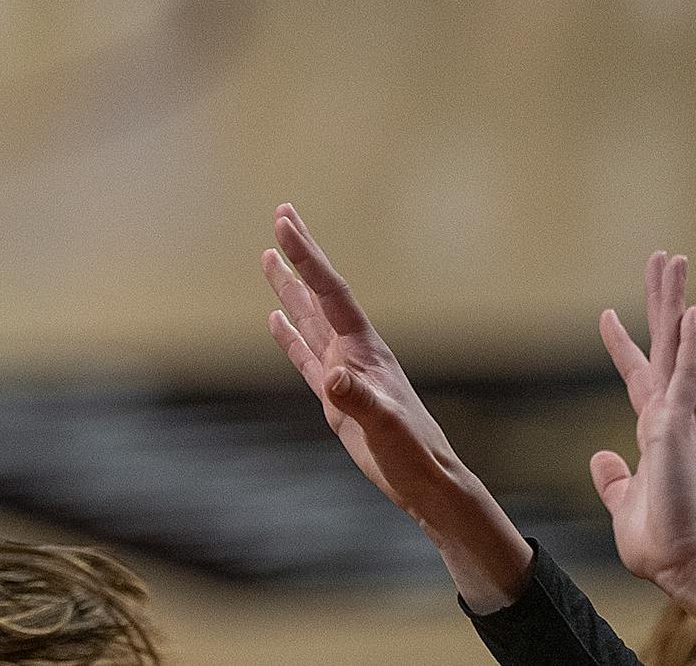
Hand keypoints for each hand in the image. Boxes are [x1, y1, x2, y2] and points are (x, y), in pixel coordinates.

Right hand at [263, 204, 531, 609]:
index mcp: (365, 349)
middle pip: (321, 292)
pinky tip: (274, 319)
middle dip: (302, 255)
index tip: (284, 223)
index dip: (307, 258)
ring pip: (309, 317)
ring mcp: (344, 370)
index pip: (331, 293)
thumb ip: (360, 400)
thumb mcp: (386, 428)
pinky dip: (288, 334)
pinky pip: (304, 354)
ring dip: (289, 287)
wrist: (427, 483)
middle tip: (282, 213)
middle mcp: (354, 351)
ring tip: (268, 256)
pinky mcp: (335, 395)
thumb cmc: (413, 456)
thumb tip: (331, 376)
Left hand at [592, 251, 695, 605]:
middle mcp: (665, 414)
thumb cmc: (654, 539)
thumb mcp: (621, 500)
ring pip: (674, 346)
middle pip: (661, 344)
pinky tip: (691, 313)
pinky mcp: (677, 428)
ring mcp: (673, 417)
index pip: (635, 374)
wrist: (675, 563)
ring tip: (675, 261)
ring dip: (674, 302)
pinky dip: (688, 346)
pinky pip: (684, 378)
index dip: (621, 344)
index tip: (606, 314)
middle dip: (659, 301)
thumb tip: (601, 457)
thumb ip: (612, 478)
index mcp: (650, 428)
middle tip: (662, 259)